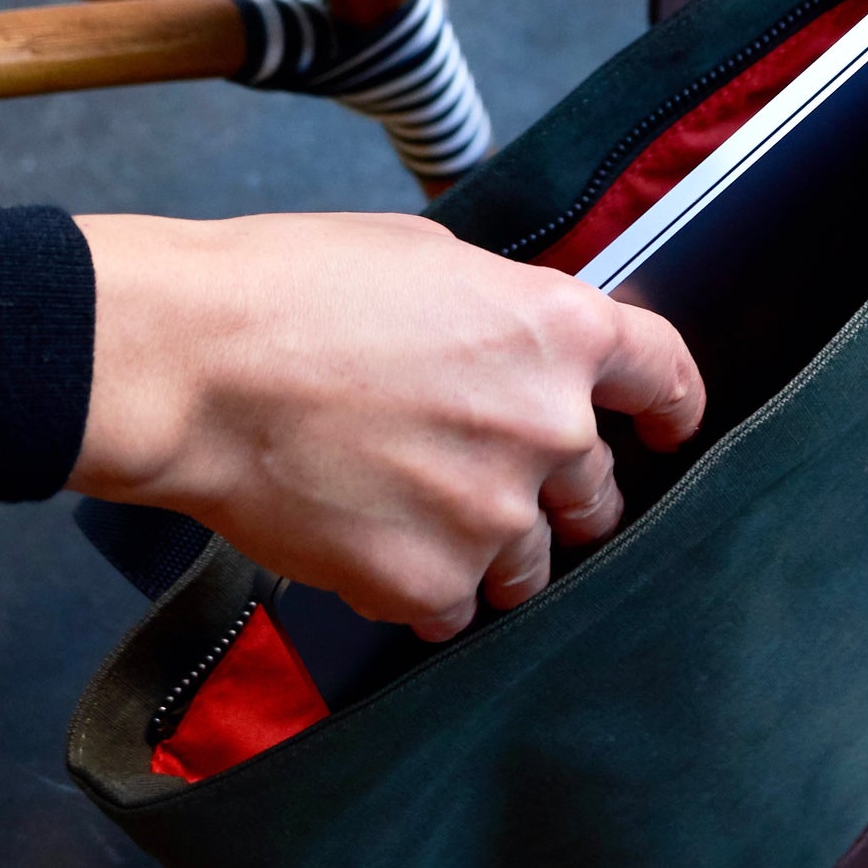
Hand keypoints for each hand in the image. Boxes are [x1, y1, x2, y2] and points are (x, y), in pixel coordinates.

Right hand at [70, 210, 703, 638]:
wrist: (197, 368)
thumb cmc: (289, 293)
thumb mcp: (426, 258)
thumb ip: (498, 311)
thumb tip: (511, 343)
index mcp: (556, 330)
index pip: (663, 374)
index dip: (670, 405)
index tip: (666, 428)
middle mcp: (547, 427)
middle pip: (597, 487)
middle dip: (559, 489)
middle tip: (492, 477)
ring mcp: (492, 516)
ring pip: (529, 563)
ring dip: (491, 547)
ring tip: (415, 512)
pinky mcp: (428, 584)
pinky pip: (455, 609)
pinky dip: (423, 588)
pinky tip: (373, 546)